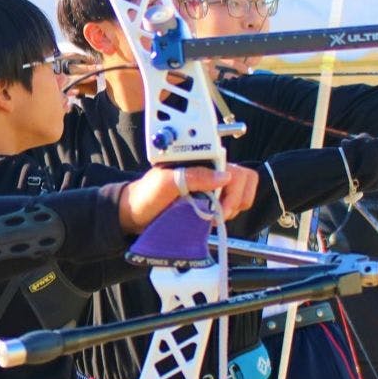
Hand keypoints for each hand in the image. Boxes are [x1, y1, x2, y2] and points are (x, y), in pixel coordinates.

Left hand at [117, 166, 253, 233]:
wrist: (134, 215)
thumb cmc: (145, 195)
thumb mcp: (165, 183)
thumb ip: (193, 176)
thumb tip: (224, 177)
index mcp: (200, 160)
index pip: (234, 167)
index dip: (234, 188)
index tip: (221, 206)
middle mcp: (209, 170)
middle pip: (243, 179)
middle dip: (236, 199)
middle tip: (219, 213)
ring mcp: (211, 186)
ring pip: (242, 192)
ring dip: (233, 207)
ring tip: (215, 216)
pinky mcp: (211, 200)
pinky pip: (233, 204)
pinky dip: (229, 212)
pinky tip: (214, 218)